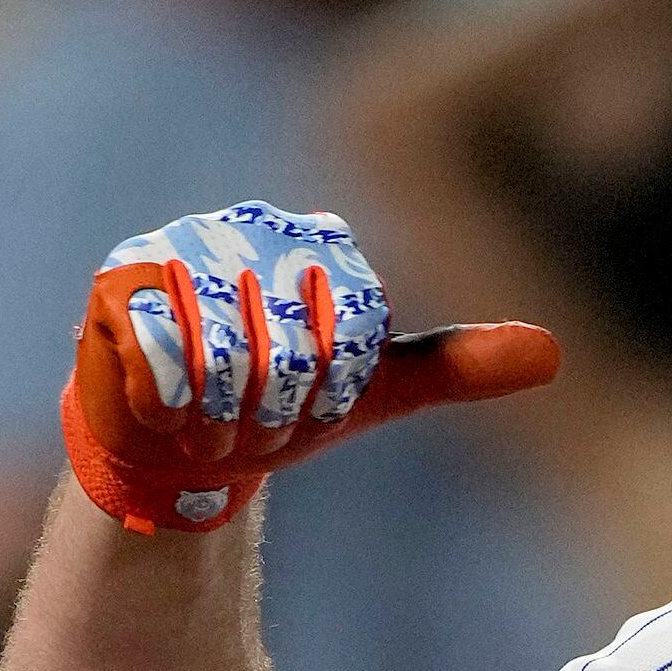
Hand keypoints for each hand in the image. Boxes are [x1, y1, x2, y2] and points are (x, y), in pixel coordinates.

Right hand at [61, 202, 559, 533]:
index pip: (354, 321)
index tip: (317, 408)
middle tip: (257, 426)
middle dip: (277, 409)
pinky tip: (171, 413)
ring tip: (215, 423)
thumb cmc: (282, 405)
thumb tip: (551, 352)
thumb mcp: (376, 390)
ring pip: (226, 351)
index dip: (334, 386)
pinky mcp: (120, 283)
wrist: (185, 444)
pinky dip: (174, 405)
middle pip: (290, 340)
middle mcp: (250, 227)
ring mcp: (178, 247)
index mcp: (319, 240)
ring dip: (225, 414)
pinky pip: (164, 355)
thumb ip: (457, 365)